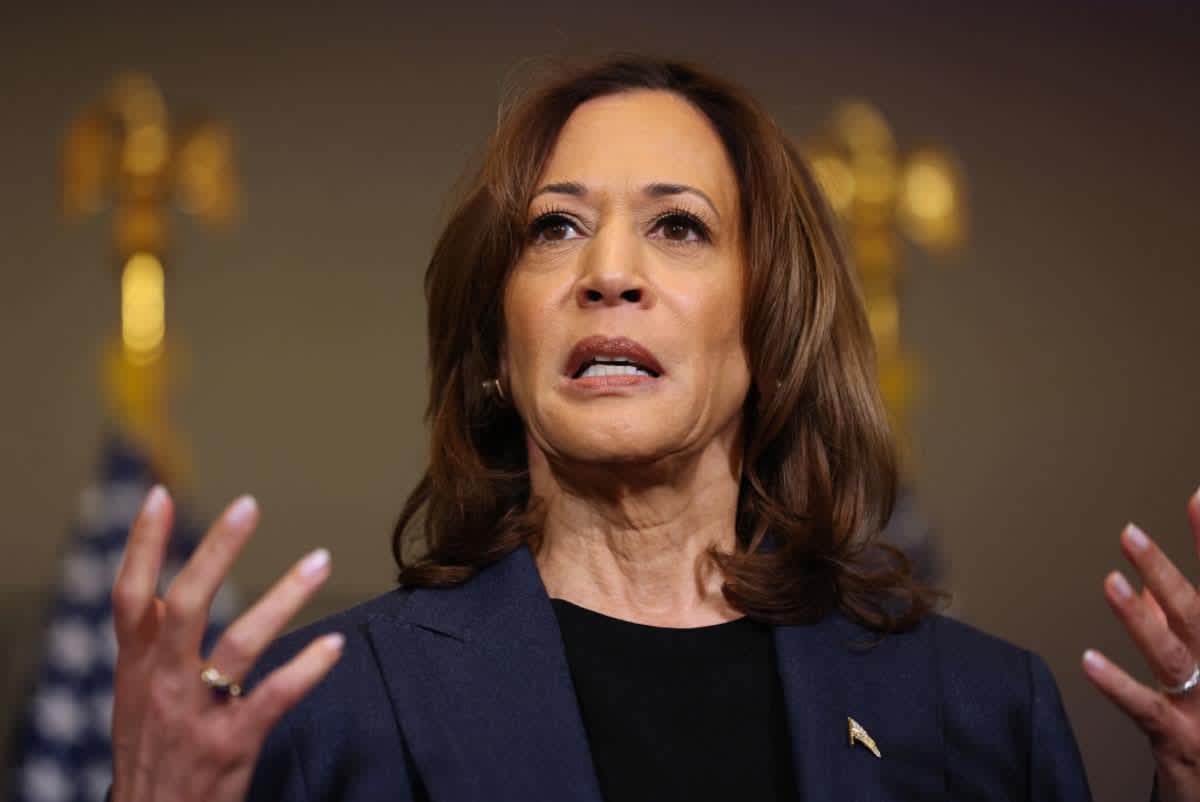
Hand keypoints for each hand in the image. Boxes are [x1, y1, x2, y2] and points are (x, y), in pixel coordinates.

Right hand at [109, 486, 342, 801]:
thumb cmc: (153, 751)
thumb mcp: (135, 695)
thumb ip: (151, 645)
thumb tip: (164, 591)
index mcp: (136, 666)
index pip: (128, 594)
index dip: (141, 545)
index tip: (159, 495)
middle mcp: (161, 682)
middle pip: (184, 603)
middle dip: (215, 550)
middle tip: (248, 505)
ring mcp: (196, 712)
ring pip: (239, 643)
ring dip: (283, 597)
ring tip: (319, 561)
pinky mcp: (231, 743)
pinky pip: (274, 697)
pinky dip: (307, 668)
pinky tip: (335, 645)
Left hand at [1083, 487, 1199, 801]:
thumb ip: (1180, 629)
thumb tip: (1150, 590)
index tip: (1198, 500)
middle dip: (1166, 573)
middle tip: (1130, 535)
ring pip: (1173, 657)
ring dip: (1138, 619)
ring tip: (1110, 583)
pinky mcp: (1183, 742)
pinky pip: (1147, 710)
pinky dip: (1118, 685)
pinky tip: (1088, 661)